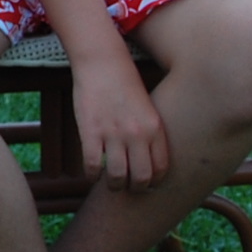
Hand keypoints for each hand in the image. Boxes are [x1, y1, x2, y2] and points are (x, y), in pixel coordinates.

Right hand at [72, 57, 167, 190]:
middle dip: (135, 188)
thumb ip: (149, 132)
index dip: (153, 182)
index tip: (145, 183)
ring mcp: (114, 133)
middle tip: (127, 187)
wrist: (102, 63)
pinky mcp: (91, 131)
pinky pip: (92, 164)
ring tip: (109, 183)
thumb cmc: (124, 84)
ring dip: (113, 185)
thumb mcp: (147, 108)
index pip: (160, 168)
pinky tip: (91, 173)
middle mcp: (137, 134)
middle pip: (141, 177)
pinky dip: (92, 174)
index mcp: (155, 129)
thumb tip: (145, 158)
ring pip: (117, 175)